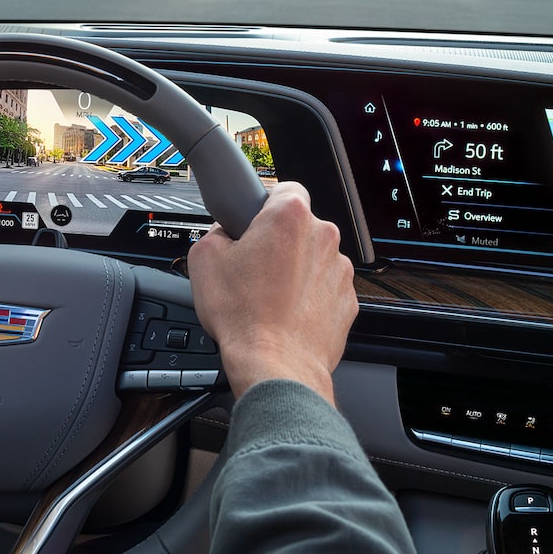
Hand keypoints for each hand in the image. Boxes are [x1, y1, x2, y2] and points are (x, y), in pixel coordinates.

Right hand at [188, 182, 356, 404]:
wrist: (275, 365)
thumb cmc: (244, 316)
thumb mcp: (204, 259)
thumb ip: (216, 231)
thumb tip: (226, 233)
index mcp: (289, 216)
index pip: (283, 188)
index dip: (264, 205)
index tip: (254, 222)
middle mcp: (323, 237)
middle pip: (299, 227)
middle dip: (278, 242)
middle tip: (253, 267)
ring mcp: (340, 270)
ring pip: (313, 259)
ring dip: (295, 271)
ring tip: (269, 297)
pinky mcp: (348, 300)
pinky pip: (325, 289)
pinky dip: (309, 298)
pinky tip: (286, 314)